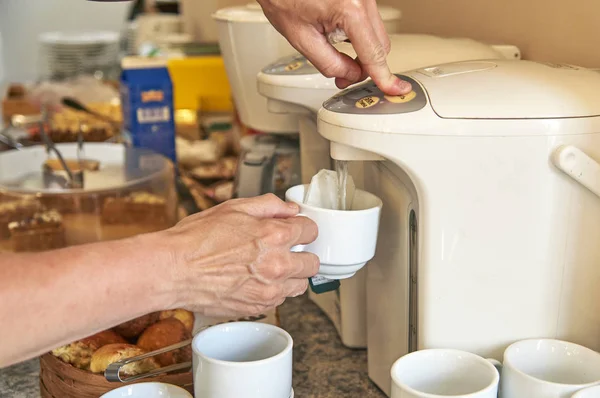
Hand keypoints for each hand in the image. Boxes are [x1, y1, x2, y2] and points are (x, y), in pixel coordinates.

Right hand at [163, 194, 318, 316]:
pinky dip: (274, 290)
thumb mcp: (234, 208)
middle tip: (287, 250)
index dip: (303, 227)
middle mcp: (278, 264)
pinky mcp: (258, 306)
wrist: (173, 270)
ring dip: (292, 275)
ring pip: (301, 285)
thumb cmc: (196, 239)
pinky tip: (256, 280)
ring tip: (271, 267)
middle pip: (313, 262)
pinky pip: (281, 299)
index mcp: (275, 235)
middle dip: (303, 253)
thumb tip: (289, 209)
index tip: (295, 230)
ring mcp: (269, 289)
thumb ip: (269, 206)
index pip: (311, 231)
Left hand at [257, 0, 411, 94]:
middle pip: (380, 45)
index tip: (396, 89)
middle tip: (343, 75)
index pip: (372, 54)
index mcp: (349, 9)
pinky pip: (368, 21)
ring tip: (330, 42)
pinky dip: (356, 34)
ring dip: (360, 49)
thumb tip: (350, 75)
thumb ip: (329, 63)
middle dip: (364, 65)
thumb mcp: (301, 38)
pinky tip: (335, 30)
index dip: (383, 77)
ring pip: (376, 34)